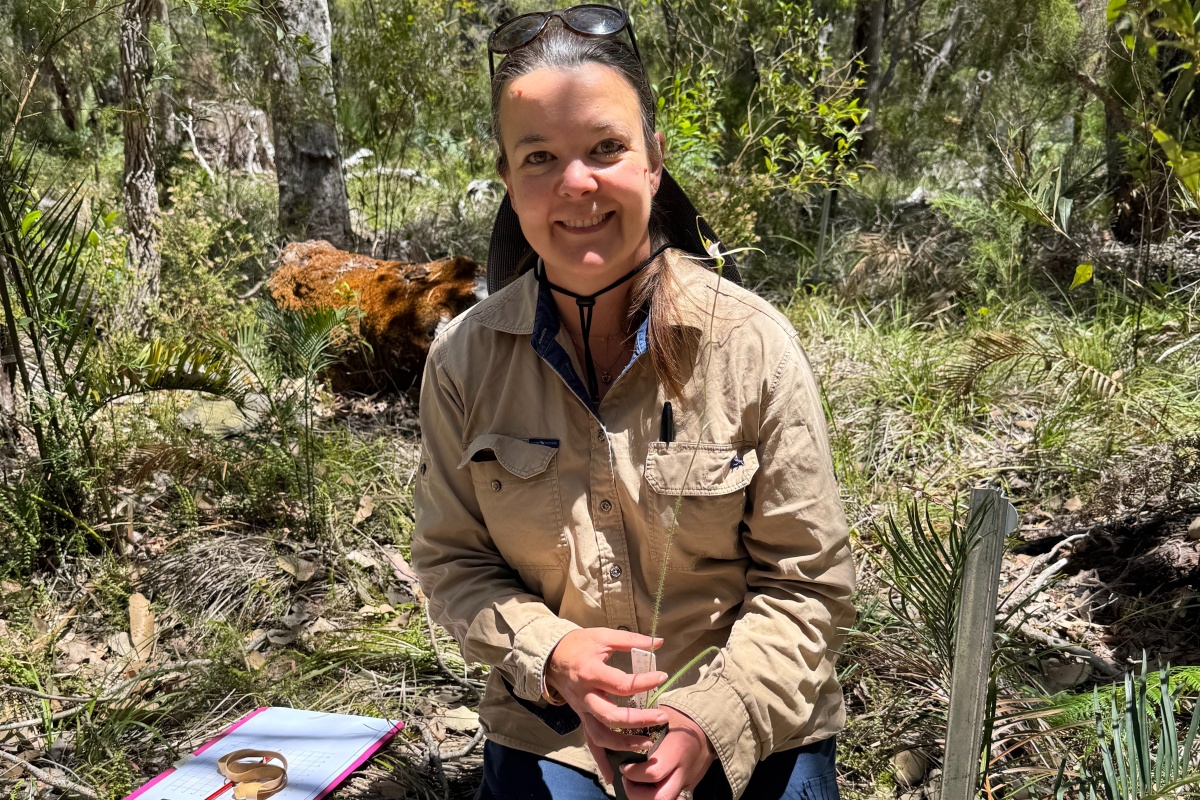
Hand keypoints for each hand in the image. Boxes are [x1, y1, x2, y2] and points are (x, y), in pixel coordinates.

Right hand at [545, 628, 668, 780]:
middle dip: (639, 720)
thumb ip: (630, 640)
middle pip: (612, 716)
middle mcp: (586, 696)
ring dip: (624, 743)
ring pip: (601, 735)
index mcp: (591, 673)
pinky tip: (613, 776)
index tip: (662, 677)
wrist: (550, 657)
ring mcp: (582, 710)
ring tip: (647, 743)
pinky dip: (600, 761)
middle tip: (662, 717)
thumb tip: (658, 642)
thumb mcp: (603, 636)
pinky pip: (590, 742)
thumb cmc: (578, 645)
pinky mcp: (582, 718)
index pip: (621, 684)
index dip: (644, 682)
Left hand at [619, 706, 715, 799]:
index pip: (653, 773)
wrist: (707, 727)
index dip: (633, 774)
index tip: (624, 766)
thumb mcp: (664, 719)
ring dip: (647, 799)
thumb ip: (646, 728)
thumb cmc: (681, 719)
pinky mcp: (690, 787)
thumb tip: (623, 729)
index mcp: (676, 750)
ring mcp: (689, 782)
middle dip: (636, 794)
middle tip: (626, 779)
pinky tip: (651, 791)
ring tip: (636, 787)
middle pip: (661, 797)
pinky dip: (661, 799)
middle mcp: (684, 770)